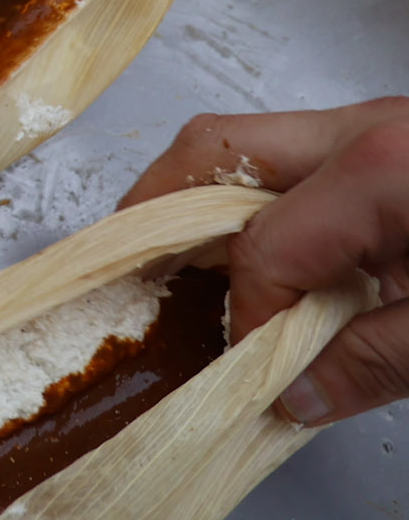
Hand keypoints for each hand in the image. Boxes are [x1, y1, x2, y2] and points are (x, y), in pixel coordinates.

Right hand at [122, 99, 408, 426]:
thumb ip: (374, 362)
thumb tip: (289, 397)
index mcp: (377, 171)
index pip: (265, 249)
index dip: (250, 319)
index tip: (258, 371)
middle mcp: (362, 128)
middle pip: (214, 147)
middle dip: (159, 211)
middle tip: (137, 276)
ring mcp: (378, 122)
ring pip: (248, 143)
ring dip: (209, 204)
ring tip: (194, 272)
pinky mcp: (397, 137)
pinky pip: (297, 157)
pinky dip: (263, 200)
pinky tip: (277, 258)